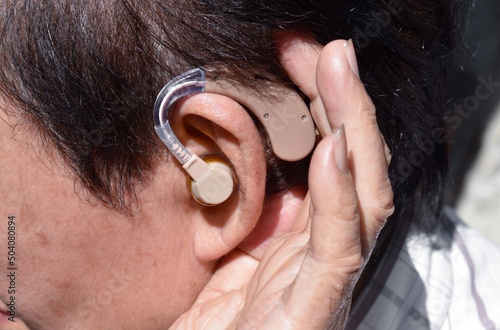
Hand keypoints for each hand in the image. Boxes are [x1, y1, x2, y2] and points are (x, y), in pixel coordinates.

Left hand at [170, 37, 393, 328]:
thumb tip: (267, 172)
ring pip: (362, 195)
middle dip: (344, 102)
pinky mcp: (316, 307)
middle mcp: (327, 249)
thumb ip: (253, 215)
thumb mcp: (229, 252)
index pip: (331, 159)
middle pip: (352, 166)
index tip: (301, 57)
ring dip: (352, 129)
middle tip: (330, 49)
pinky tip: (334, 150)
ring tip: (338, 74)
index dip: (324, 106)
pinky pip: (337, 246)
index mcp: (306, 235)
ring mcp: (328, 277)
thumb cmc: (217, 322)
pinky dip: (339, 195)